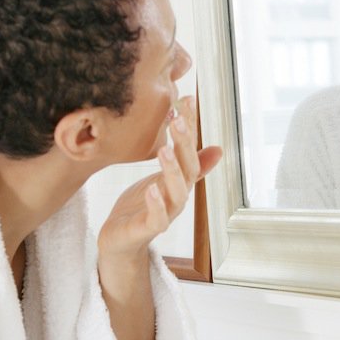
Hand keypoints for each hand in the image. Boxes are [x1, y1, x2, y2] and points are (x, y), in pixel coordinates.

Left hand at [98, 96, 222, 260]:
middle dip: (184, 143)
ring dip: (172, 171)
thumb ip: (188, 165)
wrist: (120, 241)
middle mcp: (177, 196)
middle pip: (187, 168)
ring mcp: (165, 213)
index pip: (189, 149)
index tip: (186, 99)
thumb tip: (218, 149)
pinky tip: (151, 188)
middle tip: (176, 118)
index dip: (190, 126)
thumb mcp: (163, 180)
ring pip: (177, 193)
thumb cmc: (142, 207)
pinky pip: (157, 217)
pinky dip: (156, 204)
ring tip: (164, 149)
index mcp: (180, 181)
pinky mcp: (148, 229)